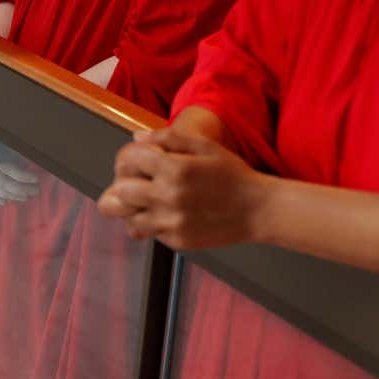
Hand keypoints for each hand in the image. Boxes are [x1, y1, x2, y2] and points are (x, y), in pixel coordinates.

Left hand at [97, 127, 266, 249]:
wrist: (258, 209)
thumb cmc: (232, 174)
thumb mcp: (205, 146)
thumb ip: (168, 138)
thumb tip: (136, 137)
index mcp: (175, 168)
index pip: (129, 159)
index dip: (128, 157)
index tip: (137, 159)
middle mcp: (169, 196)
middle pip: (120, 191)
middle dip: (124, 182)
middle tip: (135, 180)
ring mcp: (172, 222)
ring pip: (128, 218)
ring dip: (131, 207)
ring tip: (144, 200)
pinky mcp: (177, 240)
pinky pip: (149, 232)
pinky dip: (150, 223)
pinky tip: (164, 212)